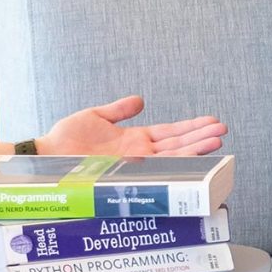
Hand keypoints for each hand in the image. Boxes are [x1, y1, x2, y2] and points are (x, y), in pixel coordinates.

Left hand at [35, 96, 225, 157]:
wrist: (47, 154)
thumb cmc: (65, 139)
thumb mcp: (95, 116)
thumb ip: (119, 109)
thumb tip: (140, 100)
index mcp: (134, 139)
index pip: (169, 133)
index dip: (190, 128)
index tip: (211, 121)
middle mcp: (139, 153)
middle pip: (178, 144)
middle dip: (201, 137)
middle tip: (224, 130)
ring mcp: (135, 163)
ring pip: (173, 156)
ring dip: (196, 148)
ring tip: (217, 140)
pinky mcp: (127, 171)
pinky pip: (157, 167)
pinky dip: (176, 162)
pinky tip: (193, 156)